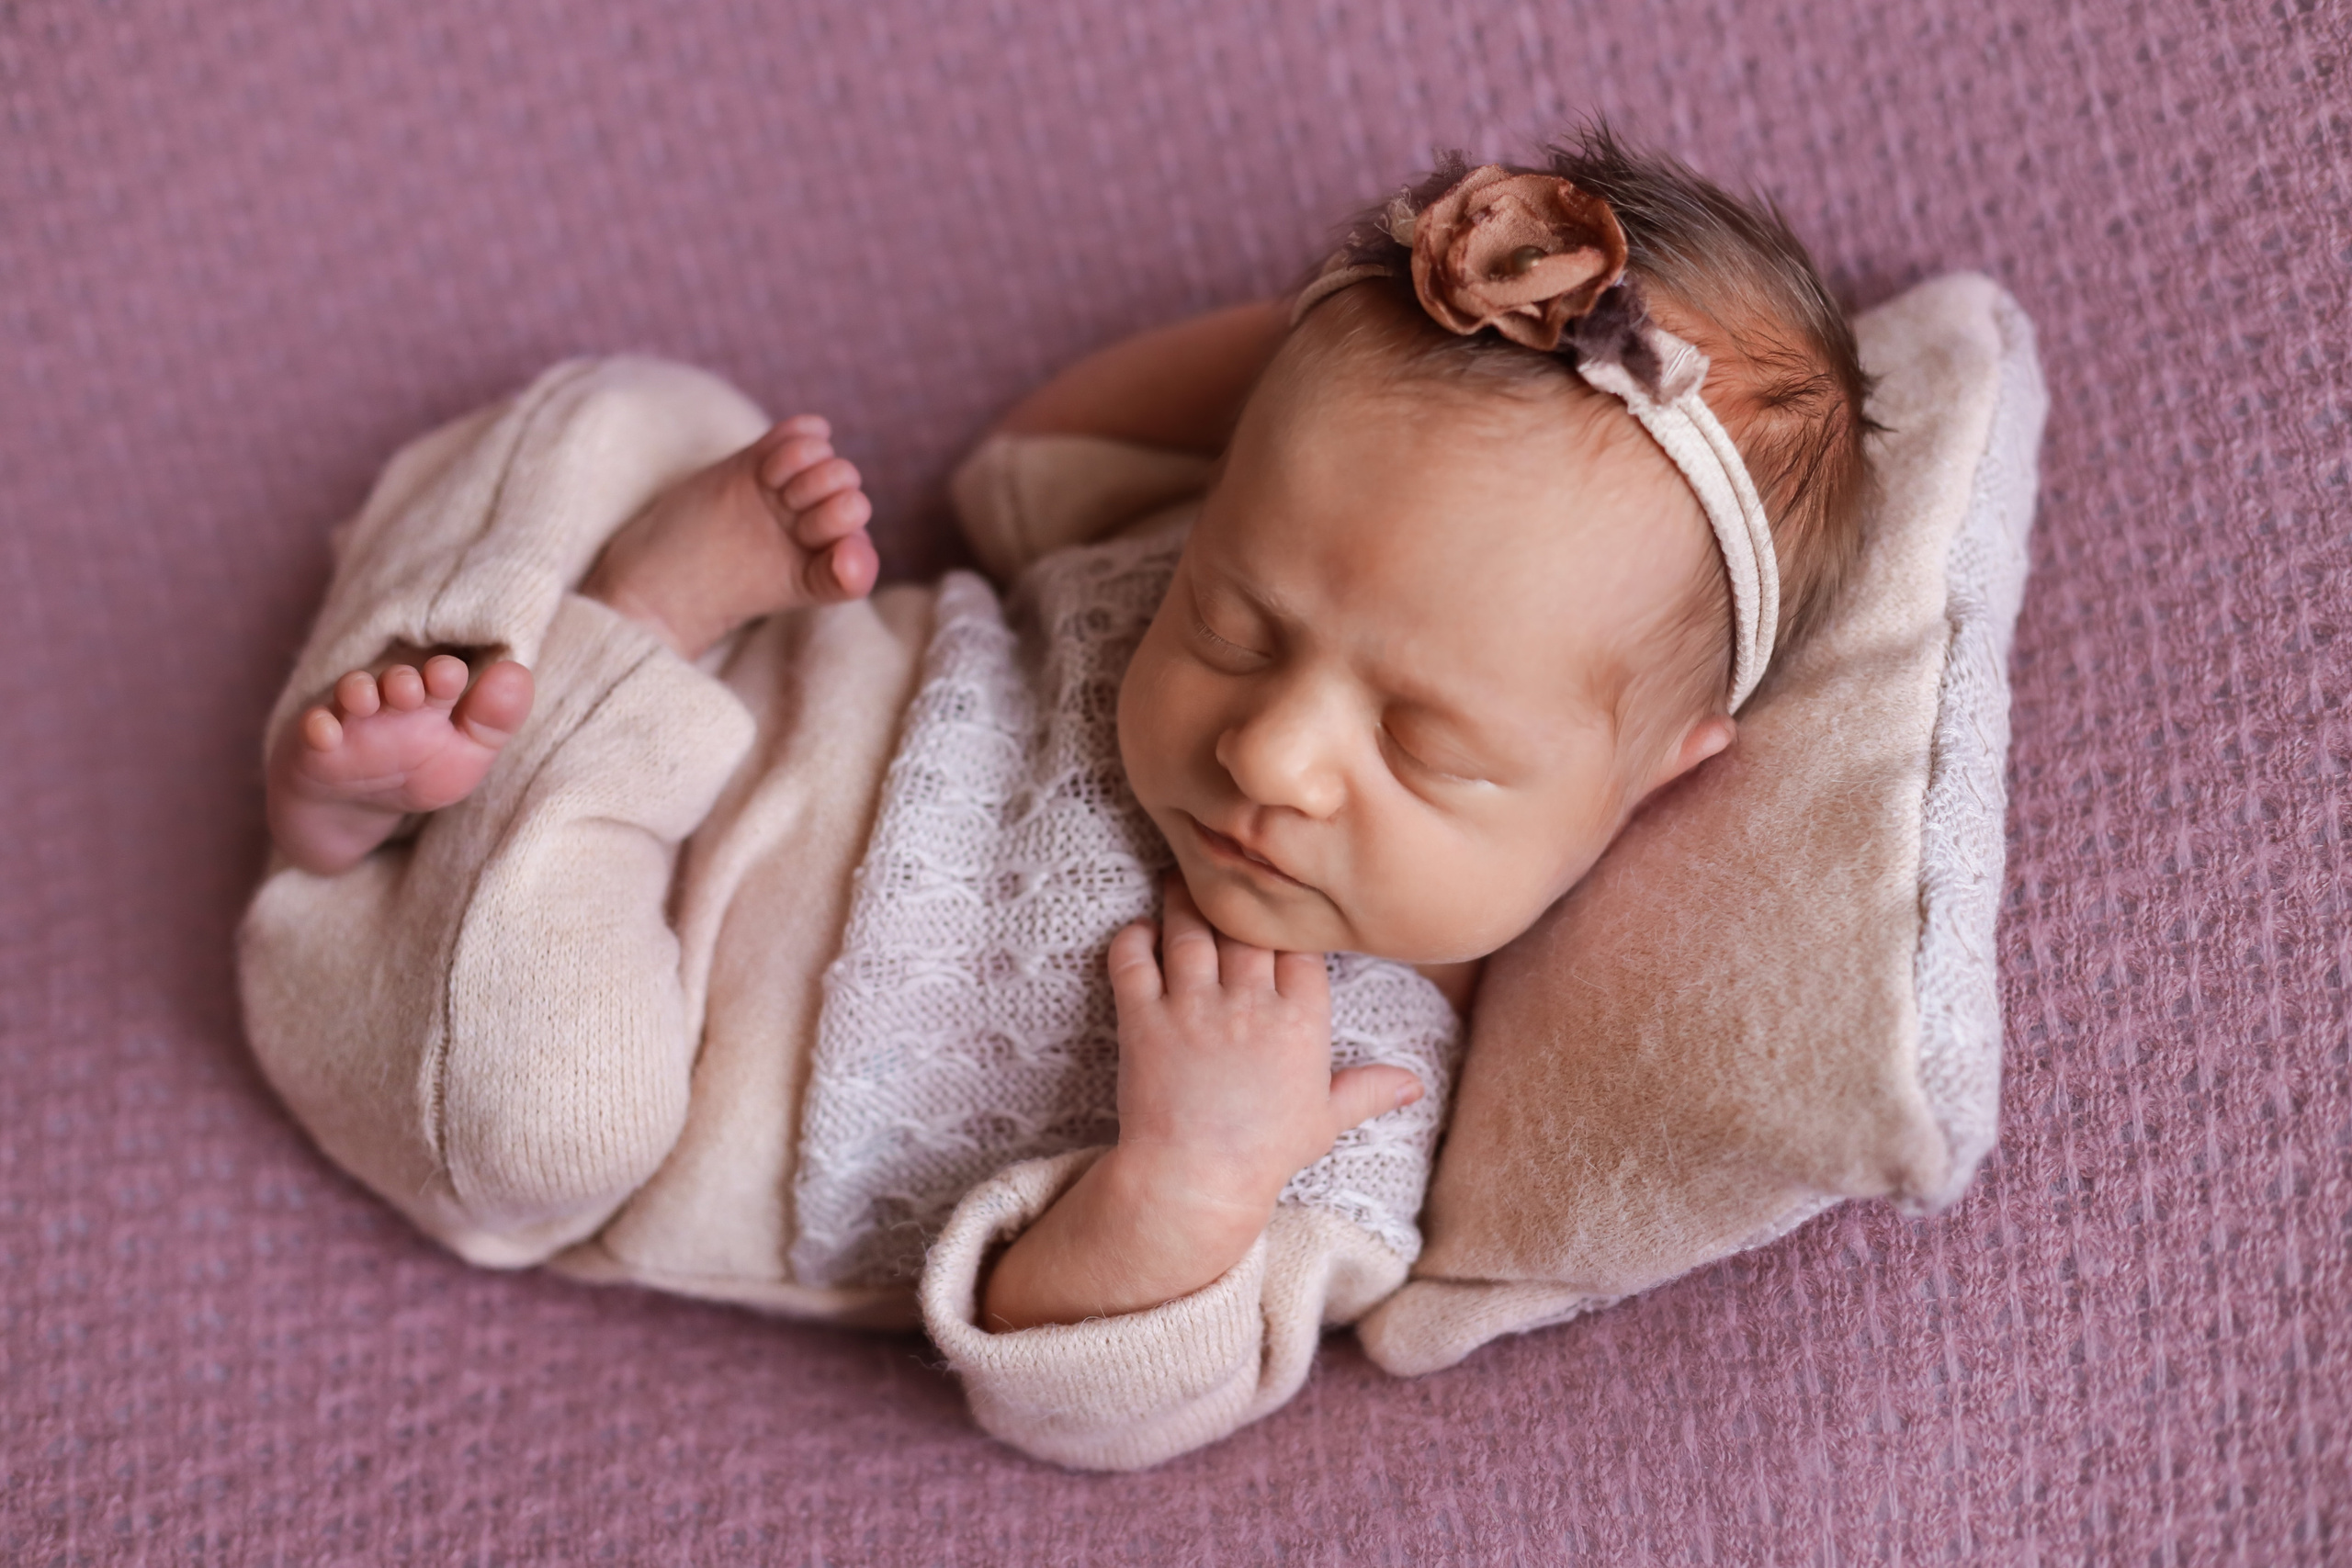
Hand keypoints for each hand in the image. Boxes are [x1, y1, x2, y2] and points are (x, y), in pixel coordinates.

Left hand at [978, 876, 1422, 1329]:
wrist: (1194, 1184)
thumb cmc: (1263, 1154)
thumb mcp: (1324, 1121)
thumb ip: (1368, 1090)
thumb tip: (1415, 1084)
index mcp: (1300, 1021)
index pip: (1299, 944)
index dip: (1289, 922)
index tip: (1278, 910)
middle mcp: (1250, 1003)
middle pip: (1244, 923)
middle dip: (1234, 896)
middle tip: (1223, 876)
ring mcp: (1193, 1007)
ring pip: (1189, 927)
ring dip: (1181, 899)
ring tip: (1178, 880)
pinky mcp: (1143, 1019)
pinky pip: (1133, 958)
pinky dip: (1133, 937)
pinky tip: (1140, 932)